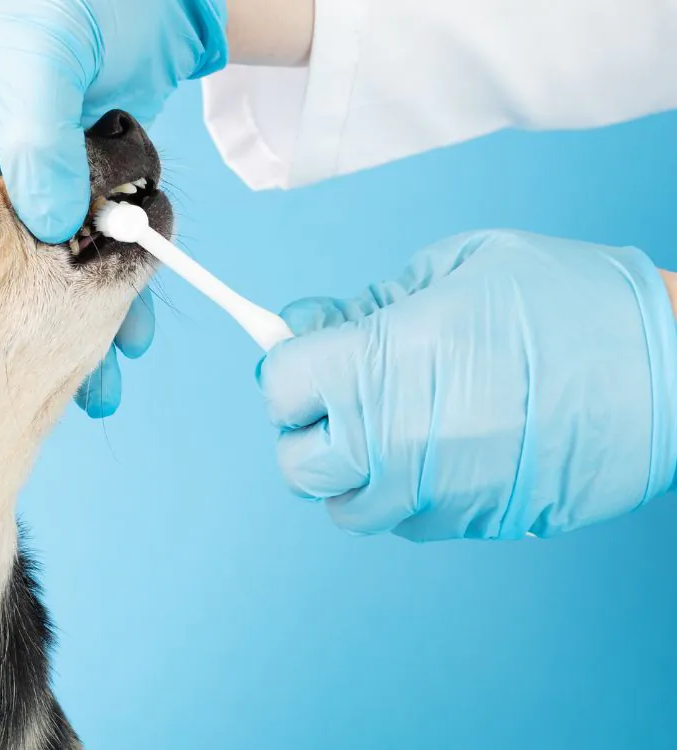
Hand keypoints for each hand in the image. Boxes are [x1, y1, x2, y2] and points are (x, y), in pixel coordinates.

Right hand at [0, 0, 227, 417]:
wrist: (150, 4)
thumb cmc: (70, 1)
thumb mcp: (39, 58)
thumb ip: (36, 138)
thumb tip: (47, 225)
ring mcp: (19, 200)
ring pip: (19, 289)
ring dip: (50, 344)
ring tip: (78, 399)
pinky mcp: (76, 208)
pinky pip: (86, 272)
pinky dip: (111, 311)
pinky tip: (127, 350)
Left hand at [257, 230, 676, 540]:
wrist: (670, 368)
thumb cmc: (567, 302)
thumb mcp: (455, 268)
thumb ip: (366, 304)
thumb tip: (306, 324)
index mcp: (378, 366)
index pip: (277, 389)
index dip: (286, 367)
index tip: (305, 354)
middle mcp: (393, 442)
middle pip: (295, 463)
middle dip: (305, 427)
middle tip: (338, 394)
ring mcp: (433, 494)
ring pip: (344, 505)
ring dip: (349, 468)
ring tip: (389, 423)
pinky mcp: (471, 523)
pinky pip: (404, 520)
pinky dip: (400, 491)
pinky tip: (435, 449)